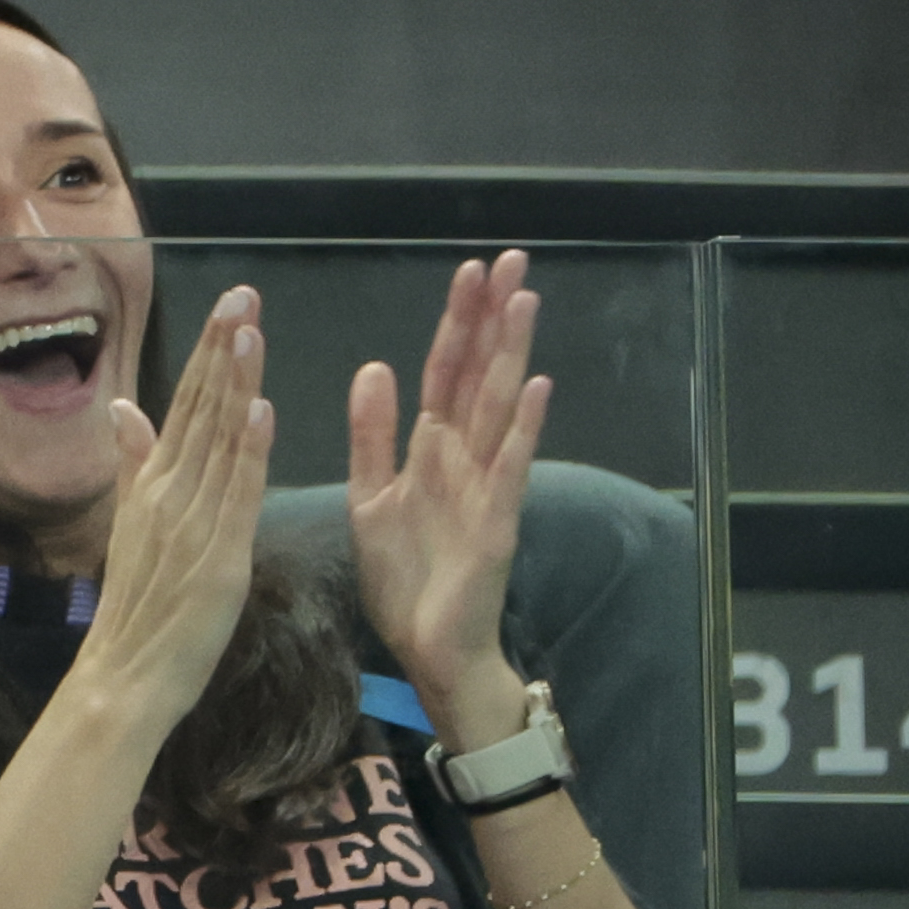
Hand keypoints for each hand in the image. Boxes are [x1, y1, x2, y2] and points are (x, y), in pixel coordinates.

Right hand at [63, 286, 271, 746]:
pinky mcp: (219, 557)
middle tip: (245, 293)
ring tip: (251, 329)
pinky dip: (247, 451)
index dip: (210, 352)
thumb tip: (123, 407)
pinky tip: (260, 409)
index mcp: (153, 485)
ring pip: (219, 441)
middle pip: (202, 409)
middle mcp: (170, 494)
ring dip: (236, 382)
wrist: (124, 676)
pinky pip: (237, 496)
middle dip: (225, 348)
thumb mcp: (131, 524)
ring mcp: (193, 523)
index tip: (231, 304)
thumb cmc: (136, 608)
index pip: (185, 405)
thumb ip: (132, 462)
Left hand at [344, 252, 547, 740]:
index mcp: (430, 450)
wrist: (428, 648)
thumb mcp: (371, 499)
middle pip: (480, 374)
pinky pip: (509, 468)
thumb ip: (372, 435)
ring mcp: (485, 487)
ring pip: (499, 407)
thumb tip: (375, 366)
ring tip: (524, 301)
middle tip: (510, 260)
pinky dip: (522, 428)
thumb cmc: (406, 579)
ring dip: (512, 355)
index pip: (446, 371)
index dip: (457, 321)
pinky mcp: (495, 523)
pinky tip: (537, 387)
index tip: (470, 270)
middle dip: (493, 318)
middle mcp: (464, 458)